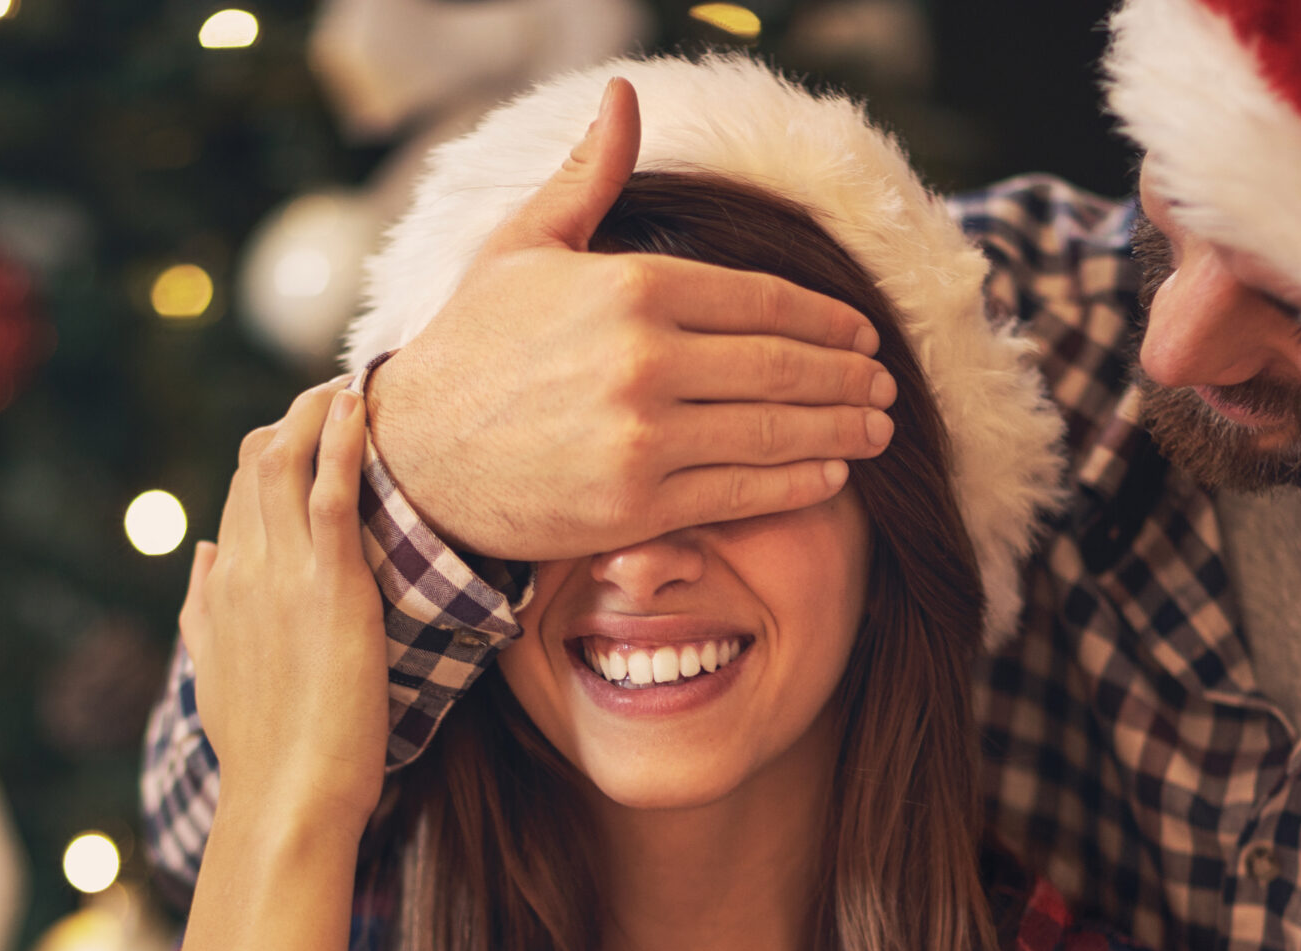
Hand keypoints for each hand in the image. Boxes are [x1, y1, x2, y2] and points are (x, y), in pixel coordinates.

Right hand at [179, 380, 389, 836]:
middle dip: (295, 417)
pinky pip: (332, 493)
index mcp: (220, 586)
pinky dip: (343, 442)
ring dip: (319, 414)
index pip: (238, 494)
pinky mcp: (330, 585)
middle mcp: (242, 568)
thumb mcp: (214, 671)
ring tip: (352, 385)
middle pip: (257, 462)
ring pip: (287, 463)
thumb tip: (203, 555)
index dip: (270, 453)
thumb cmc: (263, 751)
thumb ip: (203, 608)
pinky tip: (358, 406)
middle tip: (337, 394)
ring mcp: (282, 573)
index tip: (304, 430)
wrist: (285, 798)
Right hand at [369, 77, 897, 562]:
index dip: (824, 319)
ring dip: (840, 430)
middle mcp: (645, 360)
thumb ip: (591, 176)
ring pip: (772, 431)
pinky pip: (741, 493)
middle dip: (846, 377)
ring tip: (878, 429)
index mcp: (631, 287)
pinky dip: (798, 483)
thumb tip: (624, 94)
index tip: (861, 333)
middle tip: (886, 384)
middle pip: (781, 366)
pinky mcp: (637, 506)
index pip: (761, 300)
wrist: (414, 460)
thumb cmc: (472, 347)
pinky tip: (832, 473)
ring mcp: (643, 438)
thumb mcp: (524, 245)